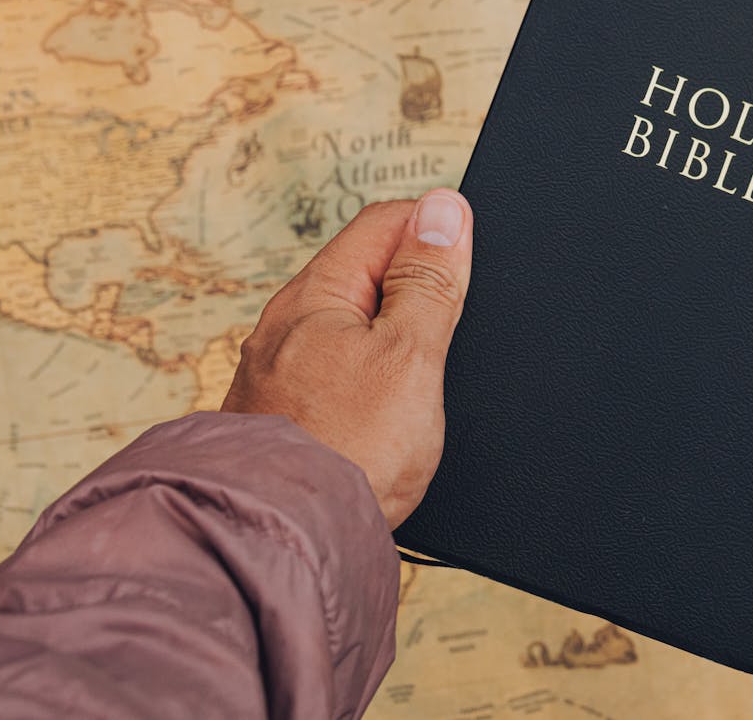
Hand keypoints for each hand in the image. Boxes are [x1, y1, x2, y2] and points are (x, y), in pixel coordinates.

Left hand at [222, 189, 473, 527]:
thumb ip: (428, 280)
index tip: (470, 263)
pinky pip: (340, 374)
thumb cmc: (349, 451)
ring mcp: (282, 374)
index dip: (437, 230)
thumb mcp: (410, 353)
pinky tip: (391, 412)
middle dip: (417, 286)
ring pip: (352, 328)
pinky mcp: (287, 418)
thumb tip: (444, 209)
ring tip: (427, 373)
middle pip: (366, 274)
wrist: (288, 543)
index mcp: (315, 294)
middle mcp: (287, 326)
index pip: (384, 223)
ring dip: (396, 337)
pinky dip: (374, 379)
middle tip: (455, 325)